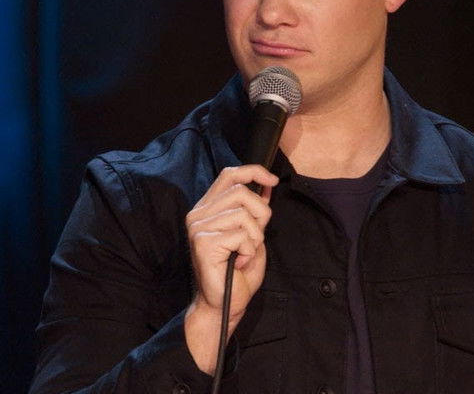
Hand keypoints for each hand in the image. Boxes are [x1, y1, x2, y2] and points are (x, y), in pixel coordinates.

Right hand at [183, 165, 276, 372]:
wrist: (225, 305)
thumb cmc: (238, 271)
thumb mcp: (253, 233)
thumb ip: (256, 209)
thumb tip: (268, 184)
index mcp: (208, 208)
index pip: (229, 174)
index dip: (253, 171)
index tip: (272, 180)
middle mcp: (198, 214)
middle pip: (242, 192)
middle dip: (260, 214)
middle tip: (256, 237)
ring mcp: (198, 227)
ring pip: (244, 214)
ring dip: (255, 236)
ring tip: (245, 253)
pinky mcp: (204, 242)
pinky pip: (242, 235)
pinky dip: (249, 250)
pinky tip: (239, 262)